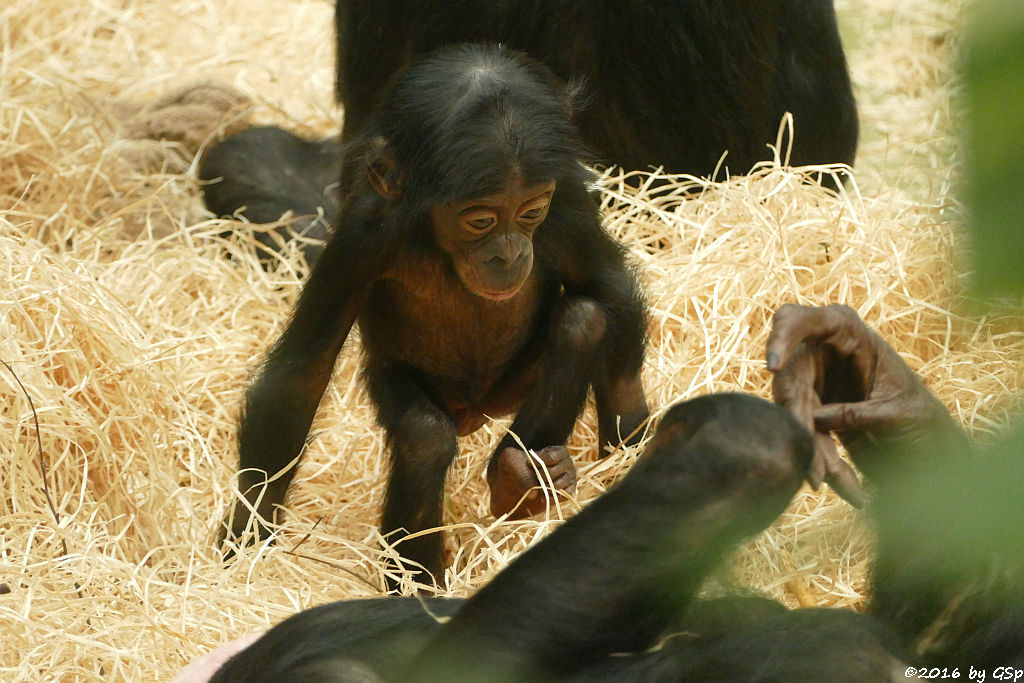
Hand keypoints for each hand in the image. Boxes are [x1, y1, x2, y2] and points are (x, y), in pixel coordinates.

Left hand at [487, 446, 576, 518]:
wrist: (520, 483)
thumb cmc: (518, 466)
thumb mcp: (511, 459)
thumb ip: (517, 467)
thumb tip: (533, 490)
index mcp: (559, 451)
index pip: (551, 457)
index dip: (537, 462)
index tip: (528, 464)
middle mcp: (568, 463)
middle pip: (553, 472)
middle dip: (539, 477)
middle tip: (533, 477)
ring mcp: (570, 477)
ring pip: (557, 485)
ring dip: (543, 489)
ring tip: (537, 488)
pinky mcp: (569, 491)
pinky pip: (563, 496)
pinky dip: (551, 499)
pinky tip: (542, 498)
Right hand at [765, 304, 953, 501]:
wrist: (932, 450)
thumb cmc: (923, 419)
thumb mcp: (896, 413)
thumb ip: (857, 413)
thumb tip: (815, 419)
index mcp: (847, 333)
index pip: (800, 321)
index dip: (781, 338)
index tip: (774, 366)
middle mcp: (821, 353)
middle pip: (790, 380)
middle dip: (797, 421)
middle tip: (809, 454)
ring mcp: (813, 383)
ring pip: (792, 413)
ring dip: (809, 450)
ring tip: (827, 481)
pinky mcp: (811, 413)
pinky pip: (802, 435)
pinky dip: (819, 462)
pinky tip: (846, 487)